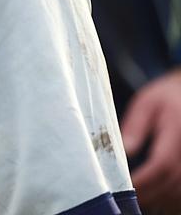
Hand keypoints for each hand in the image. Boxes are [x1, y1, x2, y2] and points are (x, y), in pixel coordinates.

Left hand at [122, 69, 180, 209]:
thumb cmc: (166, 97)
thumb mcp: (146, 103)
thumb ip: (135, 126)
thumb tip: (125, 151)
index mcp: (177, 131)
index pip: (162, 164)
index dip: (143, 180)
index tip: (123, 186)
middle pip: (172, 183)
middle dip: (149, 194)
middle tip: (124, 200)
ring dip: (162, 199)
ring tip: (138, 199)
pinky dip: (173, 197)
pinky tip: (157, 197)